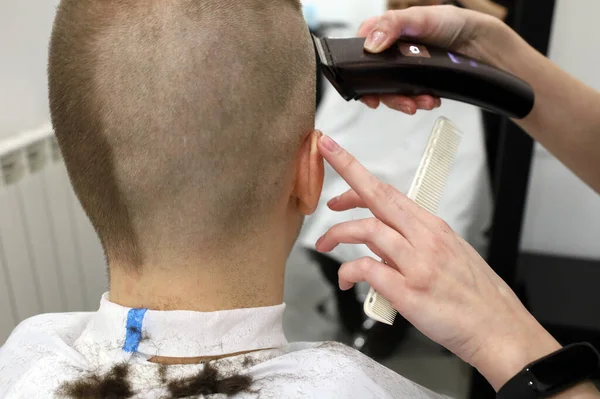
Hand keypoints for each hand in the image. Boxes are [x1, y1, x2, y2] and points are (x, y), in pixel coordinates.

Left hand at [315, 134, 562, 390]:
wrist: (498, 329)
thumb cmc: (474, 295)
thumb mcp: (447, 255)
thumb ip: (410, 244)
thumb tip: (376, 240)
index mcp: (433, 227)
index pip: (389, 192)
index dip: (358, 174)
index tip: (339, 160)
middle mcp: (425, 239)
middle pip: (378, 196)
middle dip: (347, 173)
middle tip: (324, 167)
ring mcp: (417, 264)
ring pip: (368, 230)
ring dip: (338, 233)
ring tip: (324, 244)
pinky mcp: (409, 292)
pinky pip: (368, 269)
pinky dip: (349, 270)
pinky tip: (345, 279)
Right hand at [357, 5, 506, 113]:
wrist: (485, 45)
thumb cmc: (454, 23)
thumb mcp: (421, 17)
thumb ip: (393, 25)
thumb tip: (371, 44)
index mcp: (387, 31)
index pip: (361, 50)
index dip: (357, 70)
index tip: (363, 87)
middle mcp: (394, 52)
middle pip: (375, 79)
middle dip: (386, 94)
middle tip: (400, 101)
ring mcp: (406, 69)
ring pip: (393, 92)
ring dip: (404, 101)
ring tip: (422, 101)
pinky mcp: (420, 83)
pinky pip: (412, 98)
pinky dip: (419, 102)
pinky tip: (431, 99)